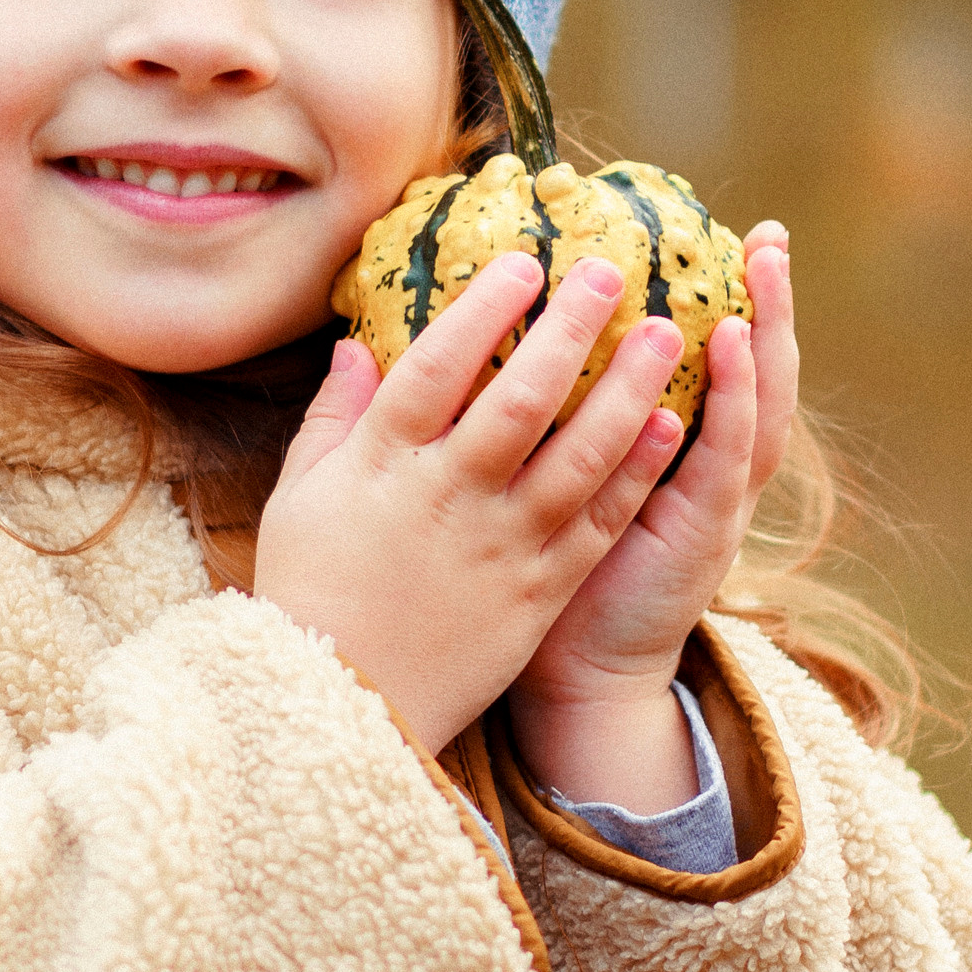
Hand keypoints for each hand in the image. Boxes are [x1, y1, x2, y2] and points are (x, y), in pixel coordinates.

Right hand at [255, 251, 687, 750]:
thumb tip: (355, 347)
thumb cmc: (311, 594)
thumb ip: (332, 419)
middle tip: (610, 271)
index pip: (437, 367)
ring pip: (579, 456)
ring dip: (627, 388)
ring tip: (663, 333)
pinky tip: (670, 424)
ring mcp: (501, 546)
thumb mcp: (301, 498)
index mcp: (382, 466)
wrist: (344, 709)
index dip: (482, 309)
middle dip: (569, 328)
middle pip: (521, 398)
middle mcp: (448, 497)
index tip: (522, 262)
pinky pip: (599, 521)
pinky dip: (637, 470)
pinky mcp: (538, 593)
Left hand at [507, 224, 795, 811]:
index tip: (702, 237)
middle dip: (760, 303)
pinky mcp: (702, 529)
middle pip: (741, 372)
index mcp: (652, 451)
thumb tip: (417, 346)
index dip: (707, 304)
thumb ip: (508, 417)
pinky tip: (731, 346)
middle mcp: (690, 468)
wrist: (573, 678)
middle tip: (768, 234)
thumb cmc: (529, 579)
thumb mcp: (524, 487)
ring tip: (764, 269)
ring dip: (764, 336)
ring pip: (752, 404)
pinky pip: (728, 457)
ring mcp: (704, 498)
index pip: (692, 365)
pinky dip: (736, 400)